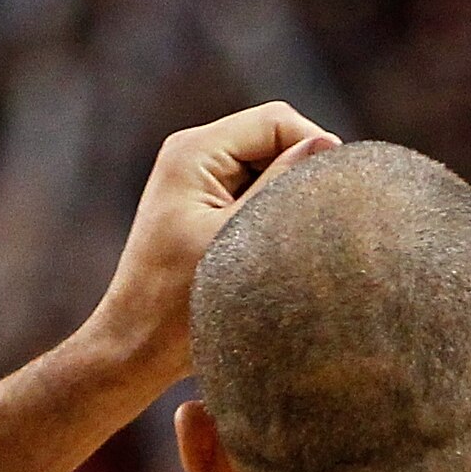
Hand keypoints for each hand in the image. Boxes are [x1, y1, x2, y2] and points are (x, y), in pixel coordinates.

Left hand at [83, 103, 338, 386]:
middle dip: (300, 174)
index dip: (314, 148)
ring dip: (287, 197)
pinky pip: (253, 192)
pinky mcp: (202, 207)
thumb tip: (329, 144)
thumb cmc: (178, 305)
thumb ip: (282, 186)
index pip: (277, 121)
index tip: (334, 195)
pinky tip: (274, 250)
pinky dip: (271, 213)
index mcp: (193, 152)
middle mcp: (191, 155)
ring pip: (267, 167)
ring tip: (291, 242)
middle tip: (317, 224)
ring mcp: (195, 180)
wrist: (136, 349)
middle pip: (273, 138)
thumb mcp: (239, 240)